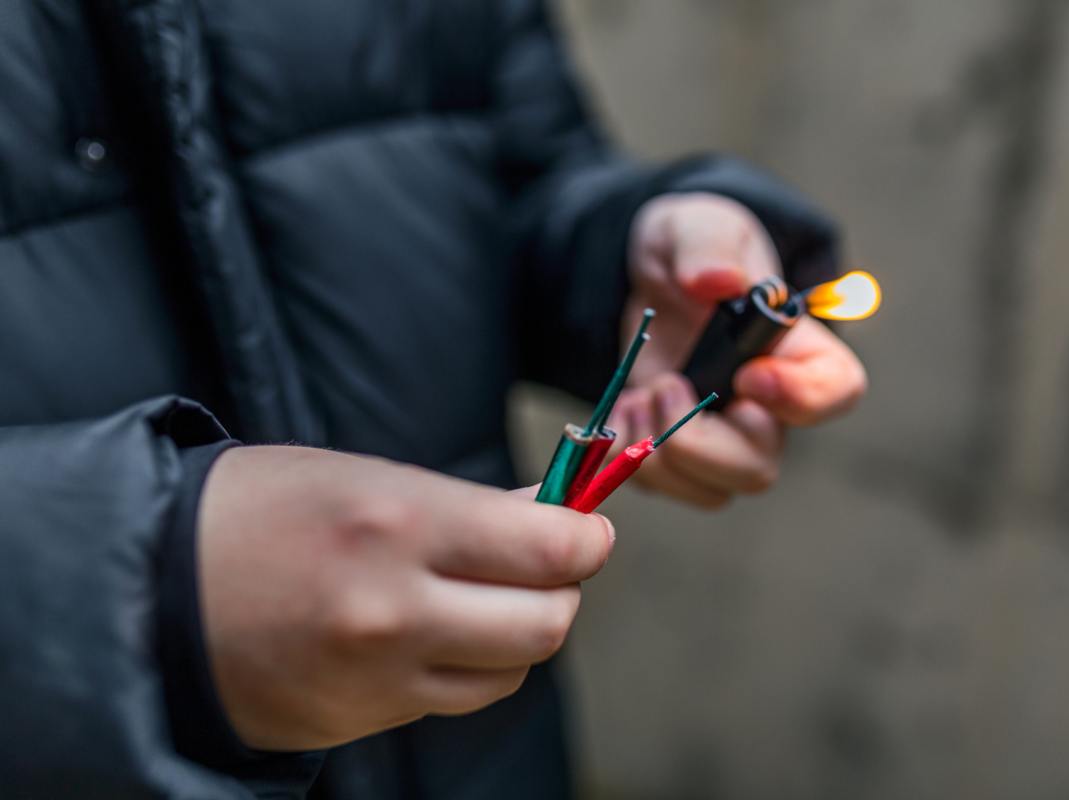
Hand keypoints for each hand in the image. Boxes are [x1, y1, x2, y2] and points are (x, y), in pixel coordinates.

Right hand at [197, 446, 613, 749]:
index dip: (585, 538)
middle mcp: (396, 608)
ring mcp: (378, 676)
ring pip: (510, 671)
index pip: (550, 549)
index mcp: (399, 522)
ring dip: (519, 635)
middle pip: (547, 623)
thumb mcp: (363, 476)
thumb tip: (553, 515)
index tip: (585, 529)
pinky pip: (454, 699)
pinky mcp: (360, 719)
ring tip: (485, 598)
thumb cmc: (259, 511)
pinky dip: (468, 669)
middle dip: (563, 590)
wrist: (148, 591)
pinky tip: (435, 633)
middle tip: (547, 563)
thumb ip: (466, 505)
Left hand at [612, 192, 866, 507]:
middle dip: (701, 444)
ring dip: (659, 454)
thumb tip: (715, 280)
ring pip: (712, 489)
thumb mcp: (698, 226)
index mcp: (798, 349)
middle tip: (667, 386)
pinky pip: (663, 485)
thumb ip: (708, 245)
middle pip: (759, 465)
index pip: (836, 392)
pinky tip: (622, 410)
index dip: (800, 398)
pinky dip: (629, 457)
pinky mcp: (677, 452)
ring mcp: (722, 437)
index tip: (749, 377)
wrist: (646, 276)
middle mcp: (768, 407)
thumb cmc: (692, 248)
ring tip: (639, 397)